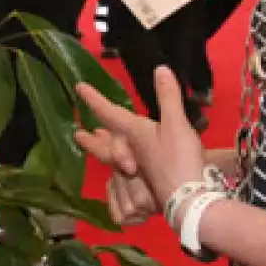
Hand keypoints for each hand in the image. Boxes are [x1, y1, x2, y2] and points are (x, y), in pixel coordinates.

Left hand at [76, 68, 206, 210]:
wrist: (188, 197)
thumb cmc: (179, 157)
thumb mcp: (176, 123)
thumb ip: (168, 97)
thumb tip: (159, 68)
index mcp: (133, 133)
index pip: (108, 113)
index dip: (94, 99)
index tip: (79, 88)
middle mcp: (129, 152)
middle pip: (103, 145)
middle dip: (90, 140)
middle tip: (77, 135)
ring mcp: (134, 172)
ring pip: (112, 162)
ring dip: (104, 151)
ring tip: (99, 145)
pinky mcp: (143, 188)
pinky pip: (123, 180)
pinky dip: (119, 175)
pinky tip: (122, 172)